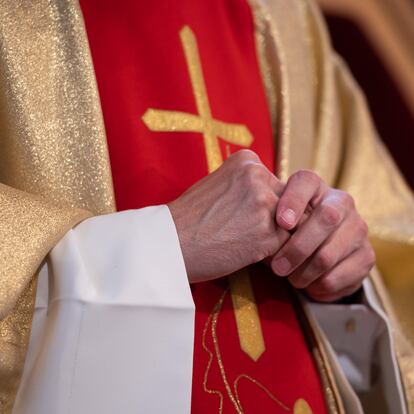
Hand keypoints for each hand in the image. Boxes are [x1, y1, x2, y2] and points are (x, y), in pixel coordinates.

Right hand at [168, 150, 287, 283]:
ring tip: (244, 242)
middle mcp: (259, 176)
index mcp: (247, 160)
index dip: (263, 205)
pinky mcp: (268, 233)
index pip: (276, 185)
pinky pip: (284, 245)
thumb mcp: (217, 184)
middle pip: (287, 203)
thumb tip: (273, 198)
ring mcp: (265, 204)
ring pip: (289, 225)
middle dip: (274, 220)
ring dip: (273, 238)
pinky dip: (270, 253)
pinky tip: (244, 252)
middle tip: (246, 232)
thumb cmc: (189, 218)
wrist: (169, 243)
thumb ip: (246, 186)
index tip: (242, 216)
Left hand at [270, 170, 374, 301]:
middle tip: (277, 267)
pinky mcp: (366, 256)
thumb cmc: (287, 231)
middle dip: (297, 248)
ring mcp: (358, 228)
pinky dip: (318, 287)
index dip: (294, 200)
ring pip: (329, 255)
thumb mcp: (274, 220)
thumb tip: (254, 225)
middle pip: (326, 218)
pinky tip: (309, 286)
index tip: (281, 222)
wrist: (319, 251)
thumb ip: (266, 216)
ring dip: (304, 273)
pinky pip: (339, 277)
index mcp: (315, 187)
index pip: (306, 181)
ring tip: (290, 278)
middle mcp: (342, 202)